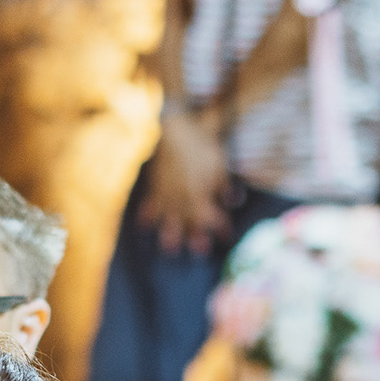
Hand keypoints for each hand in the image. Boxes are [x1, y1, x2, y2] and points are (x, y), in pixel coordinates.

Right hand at [140, 106, 229, 254]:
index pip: (212, 216)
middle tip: (201, 252)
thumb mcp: (219, 163)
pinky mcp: (155, 185)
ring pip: (169, 218)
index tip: (227, 236)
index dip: (220, 226)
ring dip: (169, 235)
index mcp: (201, 194)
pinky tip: (144, 226)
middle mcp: (183, 198)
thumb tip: (236, 202)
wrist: (174, 129)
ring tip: (169, 250)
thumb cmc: (200, 144)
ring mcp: (167, 193)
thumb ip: (224, 185)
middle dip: (197, 236)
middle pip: (190, 222)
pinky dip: (147, 215)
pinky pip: (150, 203)